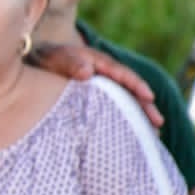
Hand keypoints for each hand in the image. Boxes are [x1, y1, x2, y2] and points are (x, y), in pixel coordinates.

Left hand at [30, 43, 162, 126]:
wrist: (36, 61)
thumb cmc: (47, 59)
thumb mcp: (55, 58)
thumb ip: (70, 63)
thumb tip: (87, 72)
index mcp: (99, 62)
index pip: (123, 74)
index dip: (136, 85)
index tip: (148, 97)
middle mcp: (106, 74)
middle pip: (130, 91)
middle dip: (145, 106)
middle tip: (158, 123)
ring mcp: (103, 86)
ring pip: (126, 102)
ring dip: (139, 117)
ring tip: (153, 135)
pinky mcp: (97, 98)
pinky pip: (115, 108)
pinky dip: (125, 120)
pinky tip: (133, 136)